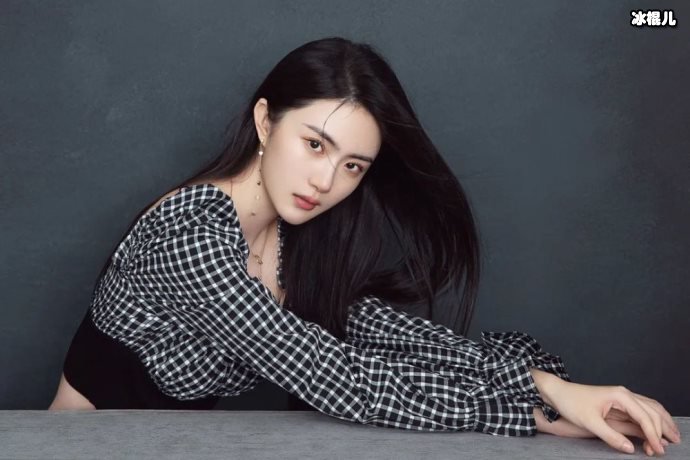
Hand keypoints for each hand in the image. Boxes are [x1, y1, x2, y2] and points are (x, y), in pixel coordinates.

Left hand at [536, 377, 680, 455]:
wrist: (559, 393)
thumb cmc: (572, 404)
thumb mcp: (590, 422)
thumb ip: (611, 436)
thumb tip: (631, 449)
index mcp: (620, 395)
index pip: (644, 416)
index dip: (654, 435)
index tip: (659, 450)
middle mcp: (625, 394)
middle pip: (652, 411)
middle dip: (662, 429)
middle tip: (669, 447)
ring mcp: (623, 397)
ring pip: (651, 409)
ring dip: (662, 423)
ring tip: (673, 437)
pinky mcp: (620, 403)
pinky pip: (642, 410)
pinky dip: (652, 421)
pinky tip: (657, 430)